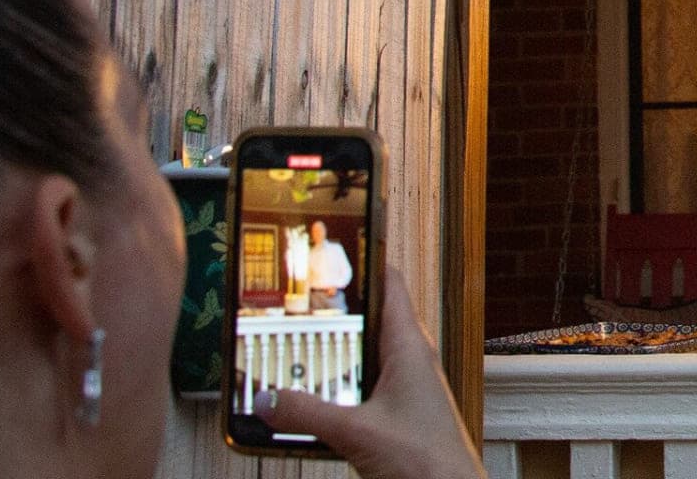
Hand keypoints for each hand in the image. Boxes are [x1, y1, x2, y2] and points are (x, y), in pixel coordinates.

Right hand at [255, 273, 483, 478]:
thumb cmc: (429, 462)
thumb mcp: (356, 432)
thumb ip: (306, 414)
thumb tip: (268, 398)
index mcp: (409, 346)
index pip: (388, 280)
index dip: (363, 256)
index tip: (332, 240)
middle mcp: (409, 359)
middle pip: (368, 314)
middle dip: (333, 307)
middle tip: (295, 296)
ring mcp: (405, 384)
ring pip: (363, 350)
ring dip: (333, 347)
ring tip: (293, 341)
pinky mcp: (396, 409)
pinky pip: (362, 381)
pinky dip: (337, 380)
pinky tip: (313, 392)